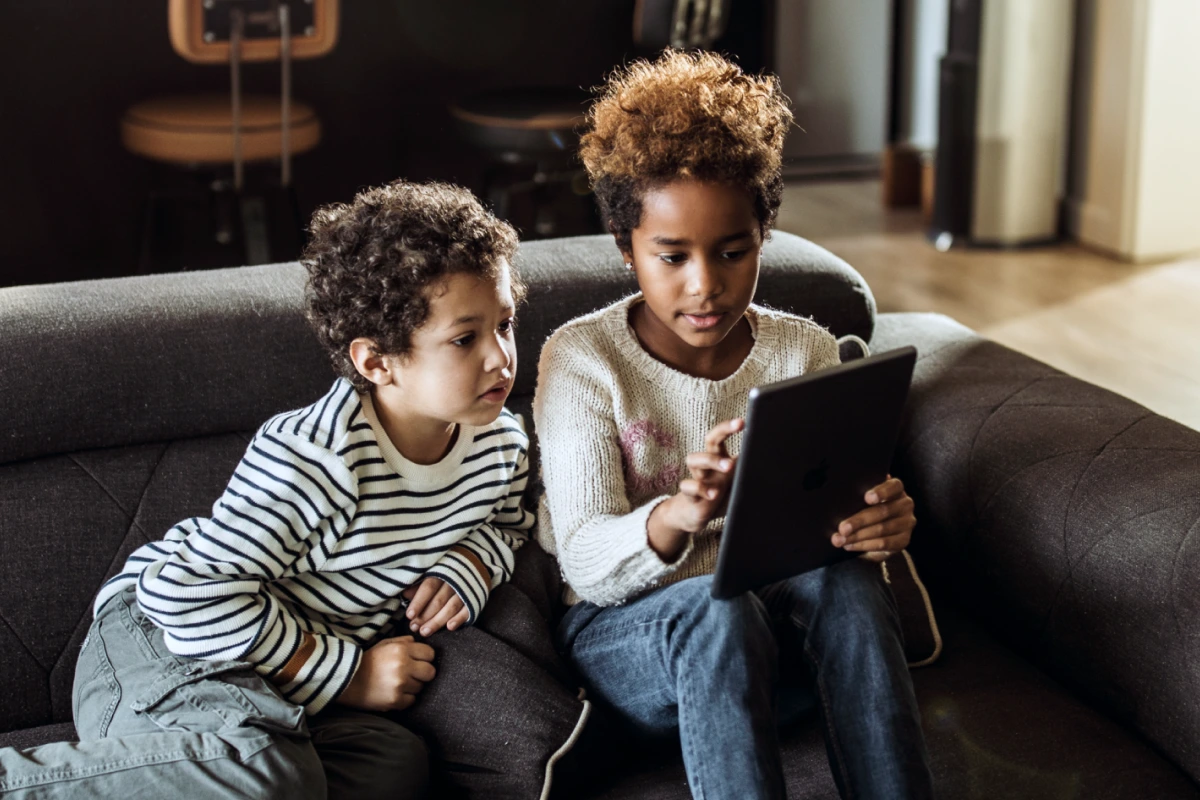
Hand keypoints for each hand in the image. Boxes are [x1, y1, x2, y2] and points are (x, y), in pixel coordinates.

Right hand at [337, 635, 435, 711]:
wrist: (348, 682)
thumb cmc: (368, 662)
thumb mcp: (384, 644)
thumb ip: (403, 641)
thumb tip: (417, 642)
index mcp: (401, 650)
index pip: (430, 654)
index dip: (426, 658)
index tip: (419, 661)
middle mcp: (403, 666)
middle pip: (430, 672)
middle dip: (424, 673)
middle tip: (413, 674)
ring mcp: (400, 684)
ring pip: (421, 687)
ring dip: (413, 686)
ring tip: (399, 683)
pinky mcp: (396, 700)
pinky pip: (412, 700)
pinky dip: (405, 698)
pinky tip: (395, 693)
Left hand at [402, 547, 489, 636]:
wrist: (477, 560)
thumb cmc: (448, 568)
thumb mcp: (433, 569)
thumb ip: (419, 583)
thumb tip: (405, 594)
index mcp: (441, 571)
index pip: (429, 587)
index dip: (419, 602)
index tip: (409, 615)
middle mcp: (454, 580)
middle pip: (439, 600)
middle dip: (425, 616)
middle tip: (414, 627)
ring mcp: (466, 590)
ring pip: (451, 607)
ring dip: (438, 621)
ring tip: (425, 632)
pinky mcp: (475, 597)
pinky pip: (468, 610)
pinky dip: (459, 619)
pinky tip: (449, 627)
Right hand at [649, 419, 742, 558]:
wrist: (695, 514)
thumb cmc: (720, 494)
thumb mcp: (736, 481)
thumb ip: (745, 470)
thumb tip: (768, 459)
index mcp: (719, 458)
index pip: (720, 436)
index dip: (728, 427)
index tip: (742, 422)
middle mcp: (708, 464)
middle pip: (709, 440)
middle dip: (722, 432)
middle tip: (738, 428)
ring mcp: (698, 478)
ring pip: (693, 459)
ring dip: (711, 460)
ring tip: (728, 467)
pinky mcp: (690, 495)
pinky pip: (688, 486)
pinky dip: (700, 489)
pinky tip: (713, 495)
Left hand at [831, 475, 915, 561]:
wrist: (880, 533)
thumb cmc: (868, 509)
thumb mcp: (864, 500)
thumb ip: (859, 497)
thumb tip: (841, 501)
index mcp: (896, 489)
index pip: (893, 486)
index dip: (881, 492)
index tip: (866, 498)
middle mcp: (905, 504)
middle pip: (883, 511)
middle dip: (859, 521)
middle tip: (842, 528)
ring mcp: (907, 522)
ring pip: (882, 529)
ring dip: (858, 536)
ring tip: (841, 539)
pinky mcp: (904, 540)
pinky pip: (884, 544)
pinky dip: (865, 545)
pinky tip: (850, 545)